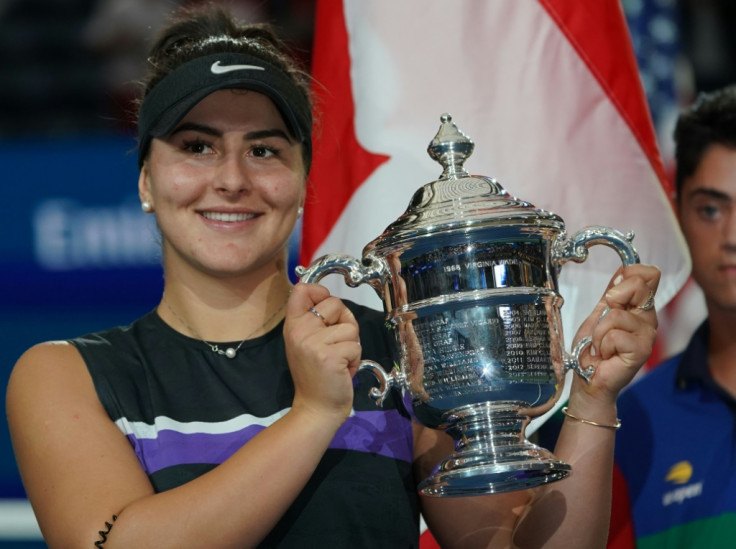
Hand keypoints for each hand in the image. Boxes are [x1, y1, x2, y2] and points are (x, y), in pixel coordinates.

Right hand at [283, 283, 361, 423]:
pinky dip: (355, 359)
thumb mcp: (306, 343)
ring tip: (338, 360)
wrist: (315, 409)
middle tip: (336, 345)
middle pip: (335, 303)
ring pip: (350, 326)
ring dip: (351, 345)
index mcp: (292, 325)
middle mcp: (299, 330)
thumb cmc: (316, 375)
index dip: (321, 292)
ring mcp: (313, 343)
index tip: (328, 311)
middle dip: (345, 323)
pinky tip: (342, 370)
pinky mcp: (329, 356)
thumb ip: (315, 321)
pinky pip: (356, 345)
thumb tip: (332, 301)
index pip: (301, 289)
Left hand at [568, 264, 659, 410]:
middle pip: (640, 285)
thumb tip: (623, 269)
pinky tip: (606, 354)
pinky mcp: (642, 350)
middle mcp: (648, 318)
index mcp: (639, 306)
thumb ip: (612, 292)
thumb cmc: (593, 347)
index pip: (648, 274)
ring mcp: (647, 334)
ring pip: (618, 315)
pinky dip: (602, 344)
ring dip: (600, 331)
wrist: (588, 376)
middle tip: (603, 322)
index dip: (629, 275)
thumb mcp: (599, 313)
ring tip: (601, 343)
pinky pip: (615, 335)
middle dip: (612, 300)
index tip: (612, 293)